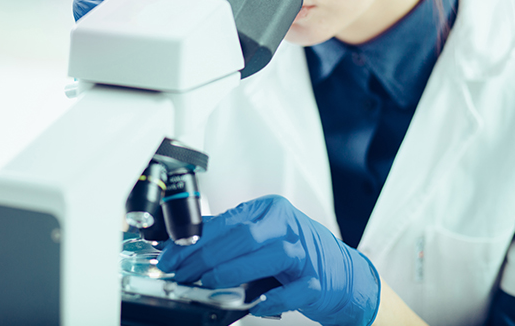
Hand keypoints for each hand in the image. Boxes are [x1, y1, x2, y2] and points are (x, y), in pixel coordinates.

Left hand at [157, 195, 380, 325]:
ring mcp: (305, 253)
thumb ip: (228, 239)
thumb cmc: (296, 255)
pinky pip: (294, 290)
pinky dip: (274, 298)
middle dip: (206, 256)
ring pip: (268, 255)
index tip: (171, 256)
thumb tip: (184, 246)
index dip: (194, 240)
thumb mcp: (262, 237)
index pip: (226, 222)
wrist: (343, 274)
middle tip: (183, 274)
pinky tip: (255, 304)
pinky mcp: (317, 282)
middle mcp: (288, 226)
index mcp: (269, 211)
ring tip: (209, 284)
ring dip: (234, 271)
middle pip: (243, 235)